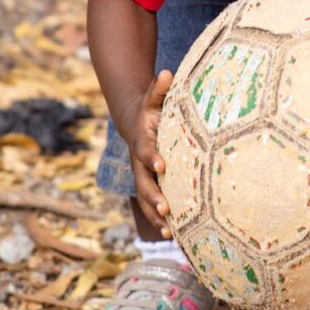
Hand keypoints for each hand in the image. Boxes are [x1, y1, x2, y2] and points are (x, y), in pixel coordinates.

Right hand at [127, 70, 173, 234]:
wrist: (135, 123)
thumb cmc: (149, 110)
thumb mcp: (152, 99)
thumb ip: (159, 89)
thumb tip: (167, 73)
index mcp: (142, 143)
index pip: (146, 151)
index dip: (153, 157)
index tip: (162, 165)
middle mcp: (139, 164)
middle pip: (144, 183)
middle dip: (154, 196)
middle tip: (166, 209)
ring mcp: (143, 177)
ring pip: (146, 200)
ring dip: (156, 216)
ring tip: (168, 233)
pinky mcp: (150, 186)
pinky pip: (154, 206)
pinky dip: (161, 220)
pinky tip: (174, 236)